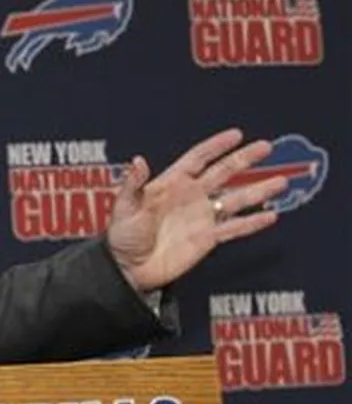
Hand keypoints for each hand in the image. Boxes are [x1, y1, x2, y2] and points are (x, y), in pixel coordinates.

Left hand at [106, 128, 288, 291]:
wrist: (128, 268)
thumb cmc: (122, 236)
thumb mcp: (124, 208)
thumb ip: (133, 185)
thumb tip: (137, 160)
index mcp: (170, 184)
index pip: (197, 159)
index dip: (216, 146)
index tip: (236, 135)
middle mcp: (190, 197)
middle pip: (223, 173)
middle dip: (244, 160)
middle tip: (266, 147)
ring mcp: (201, 217)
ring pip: (235, 199)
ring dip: (258, 191)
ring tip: (281, 182)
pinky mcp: (207, 239)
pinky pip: (234, 228)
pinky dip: (252, 223)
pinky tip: (270, 216)